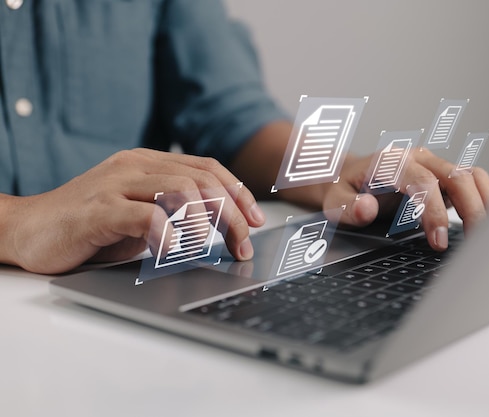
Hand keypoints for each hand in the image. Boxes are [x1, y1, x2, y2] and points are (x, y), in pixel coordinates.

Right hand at [1, 148, 264, 273]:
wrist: (27, 230)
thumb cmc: (88, 228)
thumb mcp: (139, 216)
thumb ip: (173, 213)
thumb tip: (222, 230)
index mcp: (148, 163)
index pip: (207, 168)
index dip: (237, 193)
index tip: (257, 220)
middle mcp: (134, 166)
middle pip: (201, 179)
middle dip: (232, 214)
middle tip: (243, 245)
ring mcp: (115, 184)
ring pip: (179, 188)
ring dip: (206, 221)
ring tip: (213, 247)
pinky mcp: (97, 209)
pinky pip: (144, 214)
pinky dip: (167, 232)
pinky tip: (175, 250)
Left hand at [322, 148, 488, 249]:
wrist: (347, 177)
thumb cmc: (343, 190)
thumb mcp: (334, 201)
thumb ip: (348, 207)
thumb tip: (367, 209)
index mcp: (393, 161)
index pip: (424, 182)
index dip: (435, 212)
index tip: (439, 242)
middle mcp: (418, 158)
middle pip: (458, 175)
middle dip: (472, 210)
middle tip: (474, 246)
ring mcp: (434, 165)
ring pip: (472, 176)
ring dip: (484, 204)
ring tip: (486, 237)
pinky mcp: (443, 177)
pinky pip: (473, 182)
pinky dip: (485, 199)